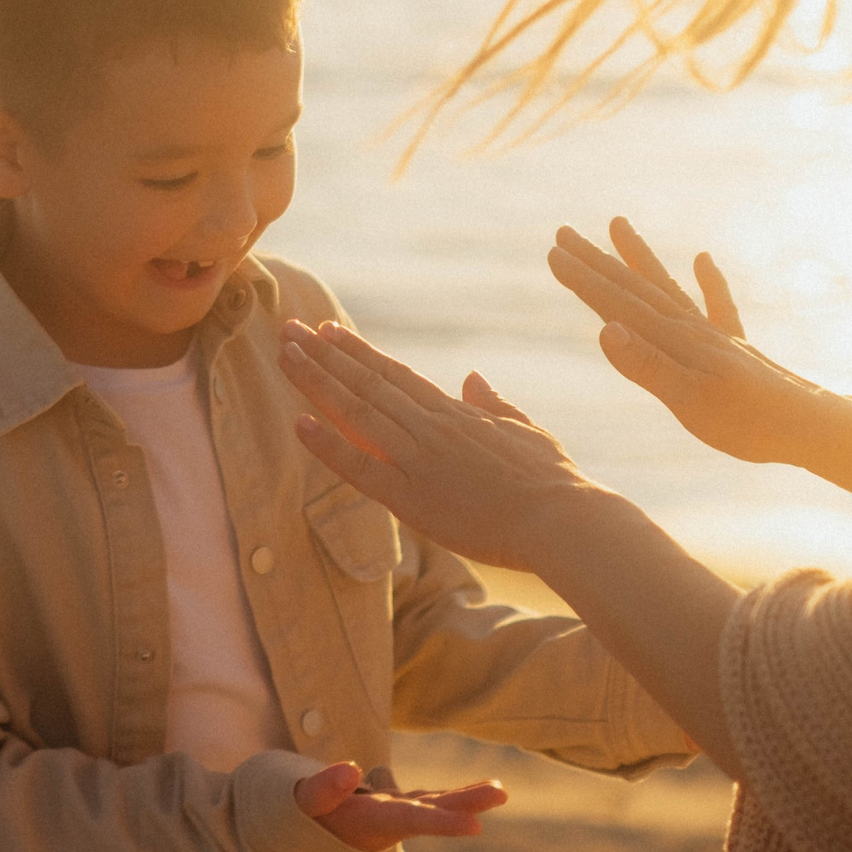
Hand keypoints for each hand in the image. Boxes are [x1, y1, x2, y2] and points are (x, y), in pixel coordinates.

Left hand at [279, 318, 617, 573]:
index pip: (395, 375)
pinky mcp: (413, 499)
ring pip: (357, 412)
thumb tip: (473, 377)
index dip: (358, 353)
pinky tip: (298, 424)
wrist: (566, 521)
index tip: (328, 331)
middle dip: (324, 355)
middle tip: (289, 330)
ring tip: (286, 355)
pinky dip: (327, 445)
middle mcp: (431, 428)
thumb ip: (494, 403)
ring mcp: (420, 460)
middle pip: (368, 383)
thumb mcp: (525, 430)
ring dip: (317, 382)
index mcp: (456, 414)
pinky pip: (361, 468)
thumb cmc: (554, 482)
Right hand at [293, 762, 506, 851]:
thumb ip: (322, 789)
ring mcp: (390, 816)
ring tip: (498, 789)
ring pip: (432, 805)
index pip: (410, 820)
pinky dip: (445, 797)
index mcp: (369, 824)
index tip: (477, 826)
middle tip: (502, 793)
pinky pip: (423, 801)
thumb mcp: (300, 804)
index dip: (443, 822)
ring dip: (465, 798)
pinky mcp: (388, 809)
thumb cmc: (294, 818)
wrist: (294, 835)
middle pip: (431, 811)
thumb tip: (351, 768)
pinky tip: (472, 792)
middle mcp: (386, 823)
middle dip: (467, 803)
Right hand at [547, 219, 836, 468]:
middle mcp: (690, 330)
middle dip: (597, 261)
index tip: (553, 253)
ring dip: (638, 258)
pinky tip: (702, 259)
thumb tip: (604, 328)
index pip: (618, 304)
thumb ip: (646, 366)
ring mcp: (714, 336)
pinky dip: (708, 280)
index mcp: (674, 341)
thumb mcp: (689, 402)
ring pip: (666, 288)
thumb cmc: (750, 422)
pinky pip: (717, 305)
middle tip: (564, 233)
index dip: (583, 280)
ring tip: (619, 225)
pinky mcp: (736, 348)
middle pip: (635, 287)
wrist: (813, 425)